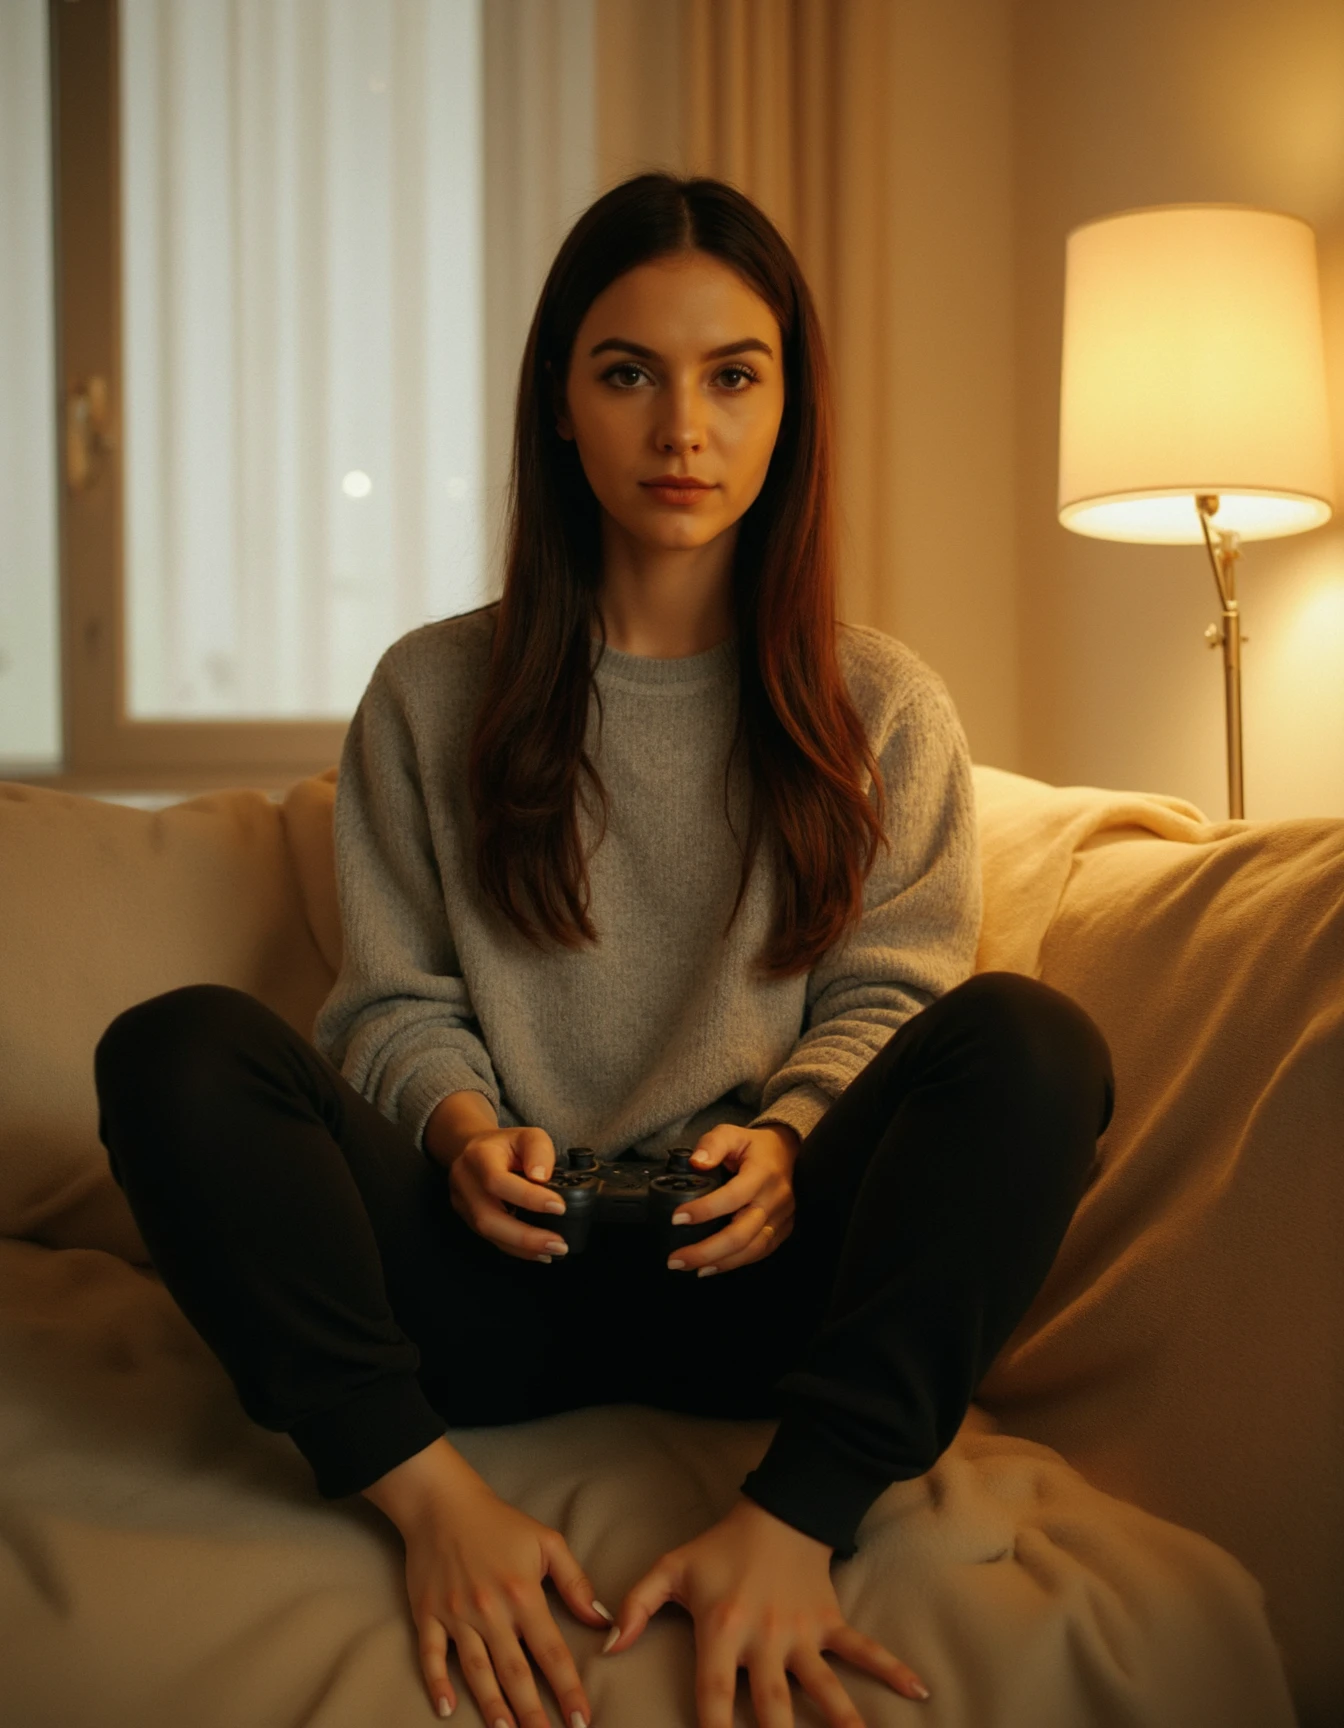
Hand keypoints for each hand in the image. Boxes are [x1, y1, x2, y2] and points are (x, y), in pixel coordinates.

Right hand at [399, 1475, 612, 1725]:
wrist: (443, 1504)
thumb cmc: (500, 1522)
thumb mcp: (547, 1542)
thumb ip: (575, 1583)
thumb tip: (602, 1619)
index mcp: (523, 1594)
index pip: (552, 1652)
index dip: (568, 1688)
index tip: (581, 1721)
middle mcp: (491, 1610)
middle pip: (515, 1672)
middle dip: (533, 1713)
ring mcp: (457, 1614)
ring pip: (477, 1671)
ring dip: (492, 1707)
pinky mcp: (429, 1614)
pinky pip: (432, 1656)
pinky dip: (438, 1683)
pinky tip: (447, 1709)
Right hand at [446, 1124, 570, 1261]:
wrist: (472, 1149)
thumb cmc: (505, 1144)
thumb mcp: (527, 1135)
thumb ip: (538, 1150)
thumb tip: (541, 1177)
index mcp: (478, 1156)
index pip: (498, 1181)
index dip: (528, 1197)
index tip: (560, 1207)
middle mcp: (464, 1182)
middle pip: (487, 1217)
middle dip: (525, 1236)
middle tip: (559, 1244)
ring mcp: (462, 1203)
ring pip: (488, 1233)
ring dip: (522, 1247)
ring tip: (552, 1251)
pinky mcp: (467, 1219)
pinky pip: (491, 1238)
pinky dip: (516, 1248)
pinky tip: (538, 1252)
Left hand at [601, 1495, 930, 1725]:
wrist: (776, 1511)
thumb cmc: (719, 1548)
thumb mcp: (670, 1570)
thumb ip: (635, 1606)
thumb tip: (606, 1647)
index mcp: (722, 1631)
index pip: (714, 1697)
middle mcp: (765, 1640)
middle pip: (773, 1710)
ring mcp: (803, 1634)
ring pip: (825, 1691)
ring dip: (843, 1725)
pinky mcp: (831, 1623)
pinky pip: (863, 1650)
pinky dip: (891, 1669)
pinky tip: (919, 1692)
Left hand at [667, 1124, 800, 1275]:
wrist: (788, 1153)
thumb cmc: (754, 1146)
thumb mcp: (732, 1133)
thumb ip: (712, 1144)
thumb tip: (695, 1163)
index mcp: (762, 1174)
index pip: (732, 1197)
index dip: (704, 1210)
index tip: (676, 1218)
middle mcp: (774, 1200)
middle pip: (741, 1234)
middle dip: (706, 1251)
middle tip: (676, 1260)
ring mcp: (781, 1218)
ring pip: (751, 1249)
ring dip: (719, 1263)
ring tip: (691, 1268)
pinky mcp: (783, 1230)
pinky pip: (760, 1252)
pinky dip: (735, 1263)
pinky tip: (713, 1267)